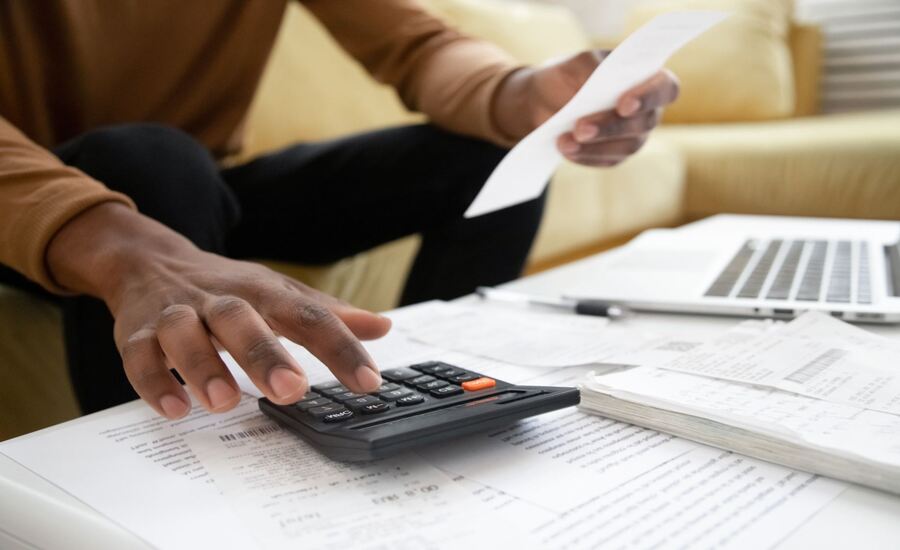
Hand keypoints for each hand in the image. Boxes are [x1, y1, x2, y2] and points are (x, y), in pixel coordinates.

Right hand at [47, 203, 390, 418]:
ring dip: (203, 366)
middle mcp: (219, 300)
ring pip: (185, 333)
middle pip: (241, 319)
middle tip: (292, 390)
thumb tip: (382, 327)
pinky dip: (154, 383)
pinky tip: (175, 409)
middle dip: (264, 354)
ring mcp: (176, 314)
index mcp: (262, 292)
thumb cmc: (227, 288)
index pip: (307, 316)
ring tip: (225, 402)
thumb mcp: (278, 293)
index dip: (340, 348)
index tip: (368, 382)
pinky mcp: (136, 334)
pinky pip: (140, 356)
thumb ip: (326, 314)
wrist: (149, 261)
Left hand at [493, 50, 679, 166]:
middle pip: (644, 122)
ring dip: (595, 146)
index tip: (623, 104)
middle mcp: (647, 110)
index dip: (649, 97)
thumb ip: (590, 69)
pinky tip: (566, 149)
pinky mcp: (616, 155)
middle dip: (611, 126)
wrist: (544, 102)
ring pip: (627, 146)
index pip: (665, 88)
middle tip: (580, 128)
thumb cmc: (567, 77)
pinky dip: (586, 155)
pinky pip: (608, 160)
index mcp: (646, 78)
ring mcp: (634, 136)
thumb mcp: (573, 65)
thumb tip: (600, 84)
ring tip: (565, 142)